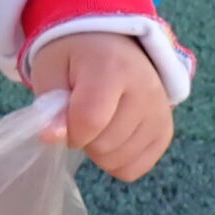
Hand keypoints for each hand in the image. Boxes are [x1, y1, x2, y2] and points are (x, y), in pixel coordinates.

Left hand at [28, 33, 174, 180]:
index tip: (60, 117)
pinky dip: (115, 160)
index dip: (67, 129)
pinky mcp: (165, 132)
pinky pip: (134, 168)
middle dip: (82, 138)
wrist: (111, 45)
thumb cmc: (75, 59)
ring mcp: (161, 112)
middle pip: (104, 145)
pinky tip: (111, 135)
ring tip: (97, 121)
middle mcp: (146, 90)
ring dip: (97, 150)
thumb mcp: (50, 70)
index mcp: (113, 67)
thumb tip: (51, 137)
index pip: (89, 119)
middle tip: (80, 112)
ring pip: (118, 161)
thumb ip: (48, 104)